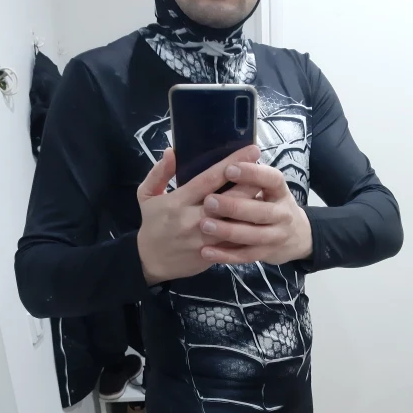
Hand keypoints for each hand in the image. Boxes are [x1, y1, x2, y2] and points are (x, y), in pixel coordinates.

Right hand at [137, 145, 260, 283]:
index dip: (232, 164)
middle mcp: (193, 220)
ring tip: (267, 192)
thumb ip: (159, 173)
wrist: (150, 262)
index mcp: (178, 202)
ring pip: (235, 222)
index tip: (252, 150)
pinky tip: (259, 217)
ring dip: (252, 207)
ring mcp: (204, 239)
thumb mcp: (146, 195)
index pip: (209, 179)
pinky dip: (247, 229)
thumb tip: (172, 151)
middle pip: (228, 200)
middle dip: (250, 183)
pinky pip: (234, 242)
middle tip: (267, 168)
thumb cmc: (151, 225)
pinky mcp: (212, 254)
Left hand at [199, 163, 312, 264]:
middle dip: (235, 206)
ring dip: (228, 231)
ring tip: (205, 225)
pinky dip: (225, 255)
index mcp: (280, 191)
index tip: (229, 168)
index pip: (272, 179)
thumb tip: (224, 161)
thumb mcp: (269, 189)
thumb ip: (250, 179)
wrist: (298, 237)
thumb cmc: (273, 205)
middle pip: (261, 211)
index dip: (252, 174)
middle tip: (209, 201)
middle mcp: (282, 214)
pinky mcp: (266, 254)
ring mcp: (276, 236)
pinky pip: (245, 256)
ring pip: (252, 236)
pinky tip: (206, 252)